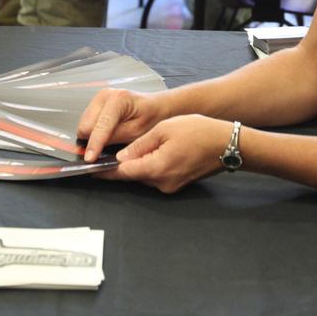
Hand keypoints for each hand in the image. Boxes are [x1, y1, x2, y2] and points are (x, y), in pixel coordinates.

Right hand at [77, 89, 168, 161]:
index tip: (90, 158)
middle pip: (86, 125)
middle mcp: (105, 95)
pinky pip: (87, 122)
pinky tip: (107, 132)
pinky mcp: (96, 103)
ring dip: (93, 135)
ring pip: (83, 124)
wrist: (156, 107)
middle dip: (93, 140)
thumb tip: (96, 148)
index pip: (100, 125)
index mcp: (118, 99)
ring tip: (111, 137)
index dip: (94, 144)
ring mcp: (99, 98)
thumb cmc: (150, 117)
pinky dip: (94, 131)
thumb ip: (114, 138)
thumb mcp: (136, 132)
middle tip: (105, 149)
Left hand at [96, 114, 232, 192]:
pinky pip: (155, 175)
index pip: (121, 172)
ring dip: (134, 164)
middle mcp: (162, 182)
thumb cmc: (200, 132)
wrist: (229, 144)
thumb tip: (121, 156)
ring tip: (128, 148)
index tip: (87, 168)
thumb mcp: (165, 129)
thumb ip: (140, 144)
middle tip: (101, 154)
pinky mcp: (177, 184)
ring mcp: (170, 186)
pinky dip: (148, 166)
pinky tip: (150, 152)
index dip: (103, 169)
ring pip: (143, 175)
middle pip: (131, 175)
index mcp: (156, 168)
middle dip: (117, 165)